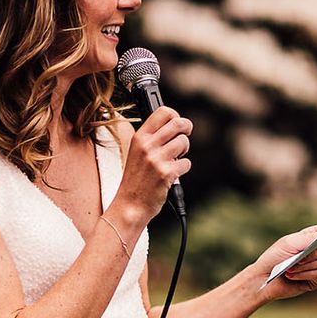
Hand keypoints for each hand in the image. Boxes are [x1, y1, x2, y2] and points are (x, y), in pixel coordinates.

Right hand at [116, 106, 192, 221]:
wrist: (130, 205)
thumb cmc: (136, 180)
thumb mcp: (137, 153)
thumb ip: (152, 139)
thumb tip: (174, 125)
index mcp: (139, 137)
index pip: (162, 112)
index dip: (175, 115)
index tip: (177, 123)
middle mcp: (147, 145)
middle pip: (178, 123)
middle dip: (186, 128)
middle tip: (184, 137)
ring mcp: (156, 159)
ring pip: (184, 142)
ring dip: (184, 151)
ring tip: (175, 159)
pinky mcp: (166, 173)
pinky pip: (186, 163)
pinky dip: (183, 168)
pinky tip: (173, 174)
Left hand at [249, 221, 316, 302]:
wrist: (264, 279)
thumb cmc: (274, 258)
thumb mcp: (290, 244)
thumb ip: (310, 238)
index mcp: (310, 237)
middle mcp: (316, 251)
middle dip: (316, 252)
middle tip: (300, 257)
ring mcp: (316, 265)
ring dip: (305, 266)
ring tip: (289, 268)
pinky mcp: (314, 280)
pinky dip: (304, 274)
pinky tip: (291, 276)